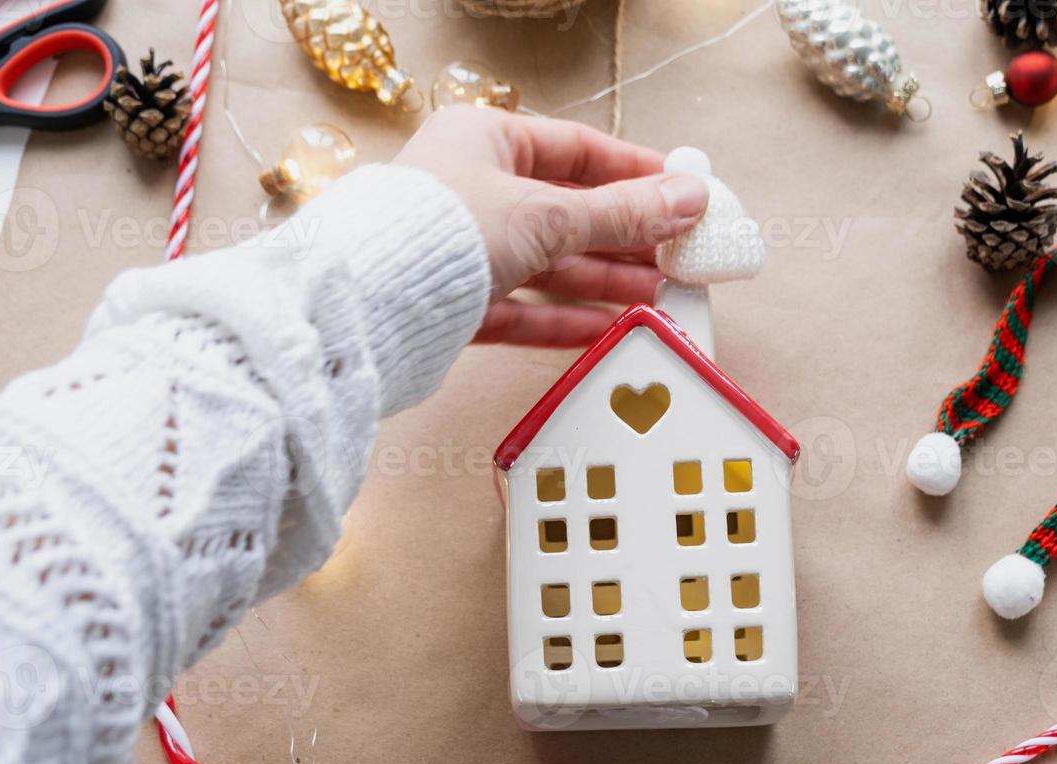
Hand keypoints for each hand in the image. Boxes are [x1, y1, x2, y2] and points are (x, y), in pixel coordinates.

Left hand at [394, 107, 709, 345]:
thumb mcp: (547, 215)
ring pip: (545, 263)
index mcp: (484, 140)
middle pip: (565, 211)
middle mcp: (471, 188)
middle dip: (623, 238)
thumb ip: (622, 213)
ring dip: (600, 281)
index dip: (633, 172)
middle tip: (677, 259)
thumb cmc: (445, 232)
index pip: (575, 149)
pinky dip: (560, 319)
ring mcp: (460, 249)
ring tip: (654, 298)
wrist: (365, 306)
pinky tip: (603, 329)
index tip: (682, 194)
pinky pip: (518, 307)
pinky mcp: (452, 302)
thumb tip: (691, 197)